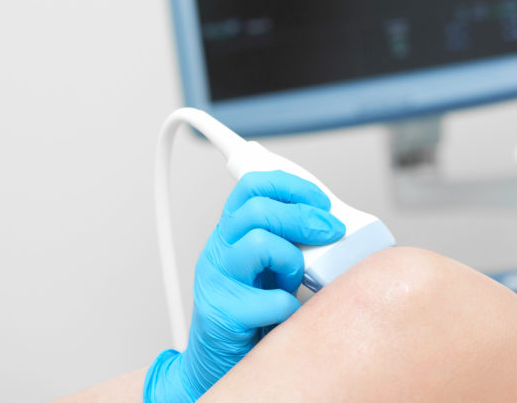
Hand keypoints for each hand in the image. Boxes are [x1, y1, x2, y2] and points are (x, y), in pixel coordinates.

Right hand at [144, 171, 345, 401]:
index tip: (320, 201)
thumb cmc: (250, 315)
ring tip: (294, 283)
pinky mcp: (222, 312)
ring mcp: (217, 280)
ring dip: (291, 261)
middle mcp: (218, 250)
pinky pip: (271, 300)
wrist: (215, 363)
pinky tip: (285, 316)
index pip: (252, 187)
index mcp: (230, 234)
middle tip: (330, 232)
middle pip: (258, 209)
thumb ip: (289, 243)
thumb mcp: (268, 269)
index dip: (290, 186)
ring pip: (260, 243)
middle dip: (304, 217)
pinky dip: (288, 308)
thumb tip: (336, 229)